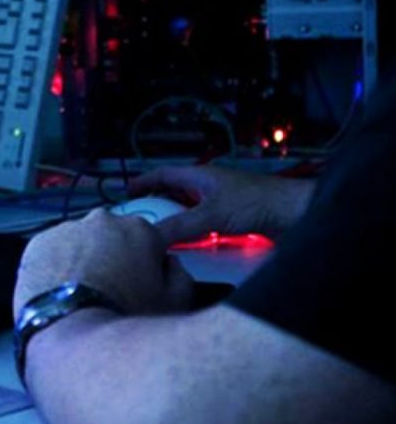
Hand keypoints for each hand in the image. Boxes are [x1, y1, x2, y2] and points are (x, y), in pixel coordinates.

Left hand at [13, 209, 193, 319]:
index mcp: (140, 231)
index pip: (157, 233)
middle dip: (115, 257)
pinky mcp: (37, 244)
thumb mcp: (173, 304)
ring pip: (79, 244)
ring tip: (82, 297)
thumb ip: (179, 277)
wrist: (71, 333)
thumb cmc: (124, 320)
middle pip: (113, 238)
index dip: (158, 250)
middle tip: (113, 290)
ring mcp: (66, 230)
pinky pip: (50, 253)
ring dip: (82, 262)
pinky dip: (55, 268)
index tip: (155, 260)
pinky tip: (59, 294)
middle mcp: (102, 222)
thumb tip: (170, 266)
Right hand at [126, 165, 315, 243]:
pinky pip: (204, 228)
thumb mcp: (212, 215)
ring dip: (177, 224)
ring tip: (162, 238)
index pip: (163, 175)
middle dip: (157, 208)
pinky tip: (190, 248)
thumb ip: (180, 227)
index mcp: (200, 176)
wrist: (297, 215)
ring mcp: (221, 206)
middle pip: (174, 196)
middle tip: (141, 223)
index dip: (143, 183)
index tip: (127, 194)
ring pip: (189, 214)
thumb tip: (152, 237)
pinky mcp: (233, 222)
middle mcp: (209, 189)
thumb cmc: (261, 201)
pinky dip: (194, 236)